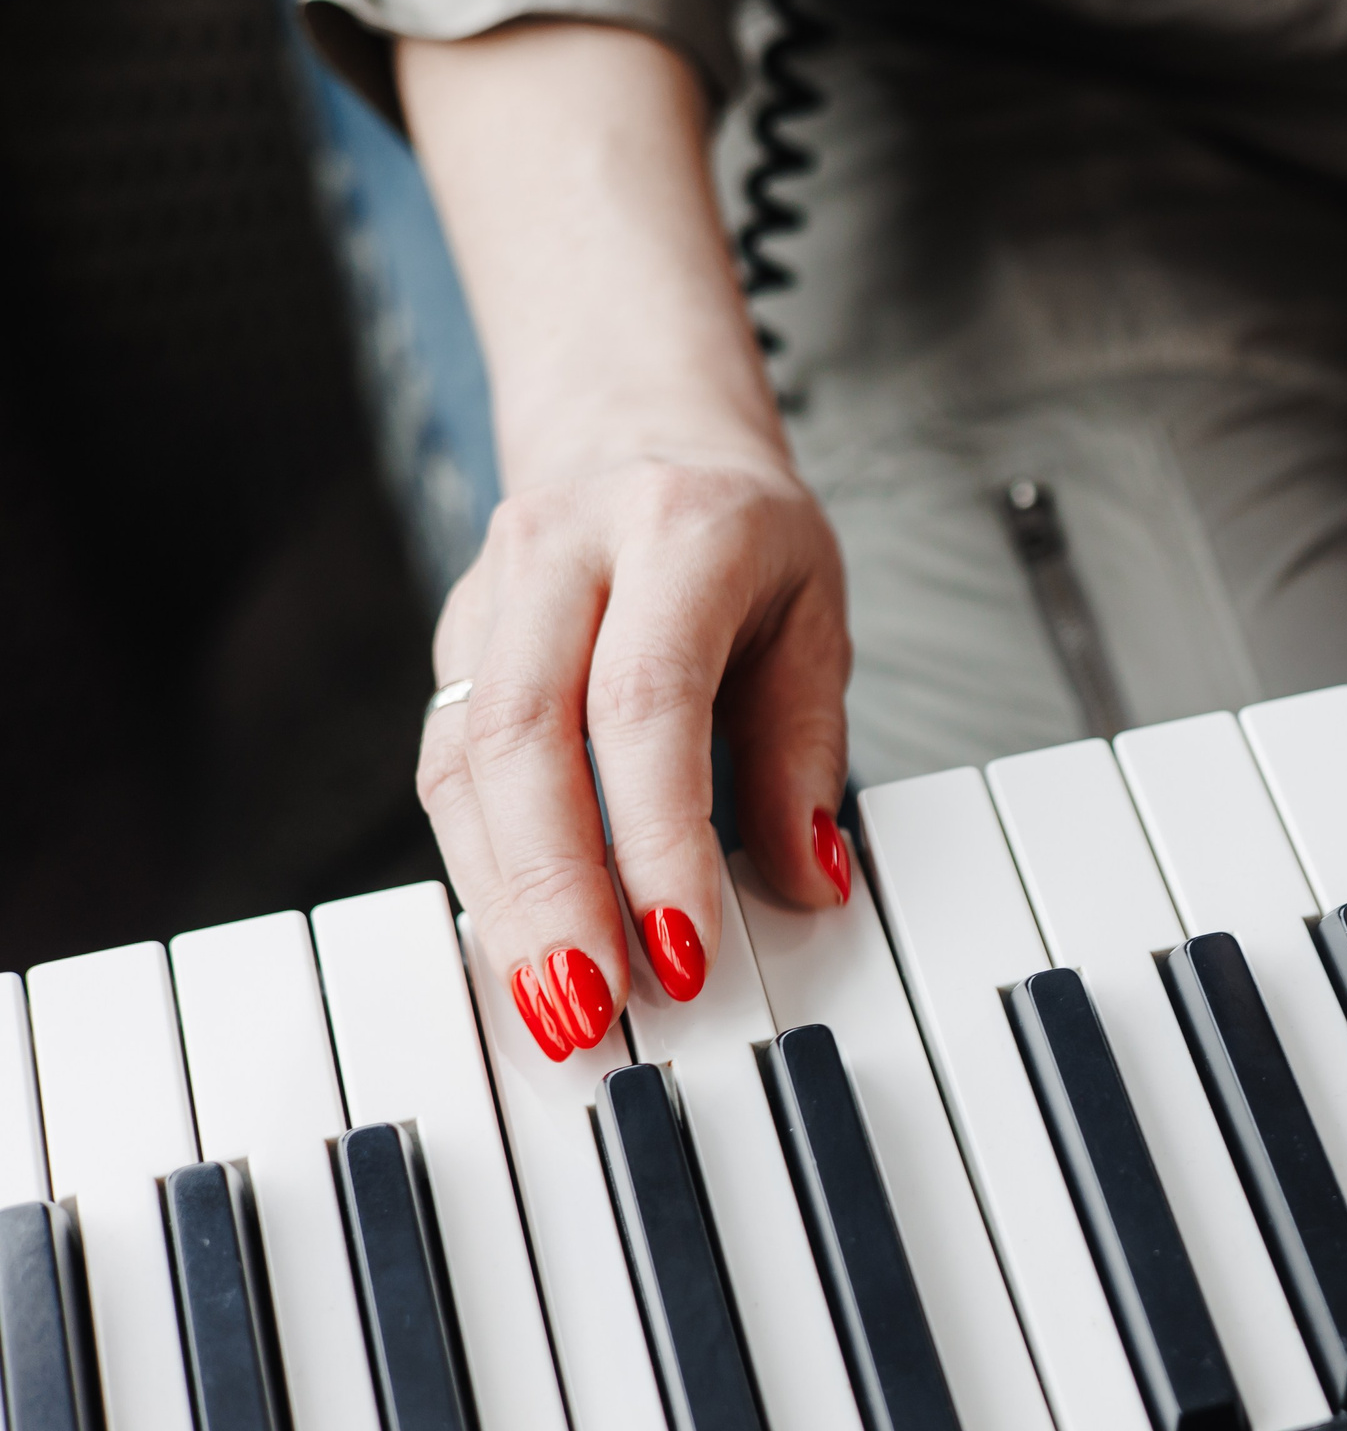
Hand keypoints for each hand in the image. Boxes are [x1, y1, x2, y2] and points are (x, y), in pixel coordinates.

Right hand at [418, 438, 851, 1058]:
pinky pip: (447, 768)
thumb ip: (806, 749)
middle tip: (592, 1004)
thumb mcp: (814, 615)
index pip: (647, 698)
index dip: (658, 835)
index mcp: (676, 529)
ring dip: (504, 896)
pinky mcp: (451, 647)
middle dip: (554, 888)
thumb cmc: (740, 533)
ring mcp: (489, 595)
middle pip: (525, 734)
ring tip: (554, 1003)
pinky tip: (520, 942)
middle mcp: (561, 551)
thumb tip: (810, 880)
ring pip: (464, 759)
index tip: (685, 945)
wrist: (637, 425)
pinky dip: (482, 867)